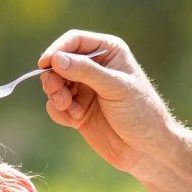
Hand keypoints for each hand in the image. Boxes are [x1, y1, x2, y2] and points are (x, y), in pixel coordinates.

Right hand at [35, 31, 172, 178]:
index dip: (57, 50)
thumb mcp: (115, 88)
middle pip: (59, 62)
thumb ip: (86, 71)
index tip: (45, 64)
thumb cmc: (140, 113)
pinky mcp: (77, 110)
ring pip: (54, 84)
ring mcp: (85, 89)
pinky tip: (75, 121)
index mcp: (108, 52)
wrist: (146, 150)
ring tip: (69, 108)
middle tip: (58, 93)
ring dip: (56, 96)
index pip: (74, 41)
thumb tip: (56, 59)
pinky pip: (56, 106)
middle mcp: (94, 67)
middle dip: (54, 77)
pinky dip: (60, 112)